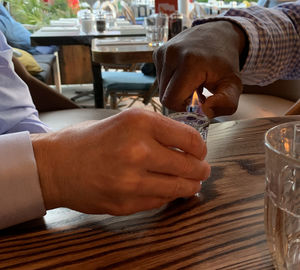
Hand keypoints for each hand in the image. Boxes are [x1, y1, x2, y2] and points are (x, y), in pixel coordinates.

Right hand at [31, 109, 209, 214]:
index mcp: (139, 122)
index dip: (200, 147)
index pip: (189, 138)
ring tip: (191, 182)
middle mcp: (138, 150)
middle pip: (190, 166)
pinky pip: (160, 201)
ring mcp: (132, 181)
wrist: (56, 166)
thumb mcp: (124, 121)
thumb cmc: (89, 140)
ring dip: (190, 186)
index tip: (200, 151)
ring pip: (180, 188)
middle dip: (201, 169)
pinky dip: (168, 195)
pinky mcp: (125, 203)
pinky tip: (167, 190)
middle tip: (202, 170)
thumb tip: (187, 145)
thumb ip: (156, 132)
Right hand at [153, 21, 246, 117]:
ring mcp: (163, 52)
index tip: (198, 101)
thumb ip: (226, 103)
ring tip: (191, 81)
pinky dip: (171, 82)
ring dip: (176, 90)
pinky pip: (160, 79)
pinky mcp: (158, 52)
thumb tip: (205, 111)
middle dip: (180, 99)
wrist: (218, 34)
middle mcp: (172, 54)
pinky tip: (184, 74)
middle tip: (197, 91)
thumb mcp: (233, 85)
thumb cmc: (225, 62)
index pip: (171, 100)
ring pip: (161, 89)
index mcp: (189, 62)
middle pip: (164, 96)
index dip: (183, 107)